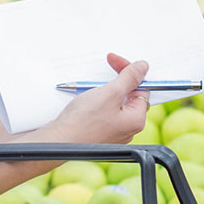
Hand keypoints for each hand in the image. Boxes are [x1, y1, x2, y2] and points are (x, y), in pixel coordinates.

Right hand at [0, 55, 148, 203]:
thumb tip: (144, 67)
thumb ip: (129, 78)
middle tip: (104, 68)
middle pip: (128, 96)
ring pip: (115, 104)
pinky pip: (104, 112)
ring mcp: (114, 133)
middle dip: (117, 80)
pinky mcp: (100, 133)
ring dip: (105, 90)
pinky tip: (86, 99)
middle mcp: (128, 129)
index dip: (129, 72)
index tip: (114, 61)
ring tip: (91, 87)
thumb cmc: (84, 120)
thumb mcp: (110, 92)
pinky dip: (97, 101)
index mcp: (136, 120)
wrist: (59, 142)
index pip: (141, 89)